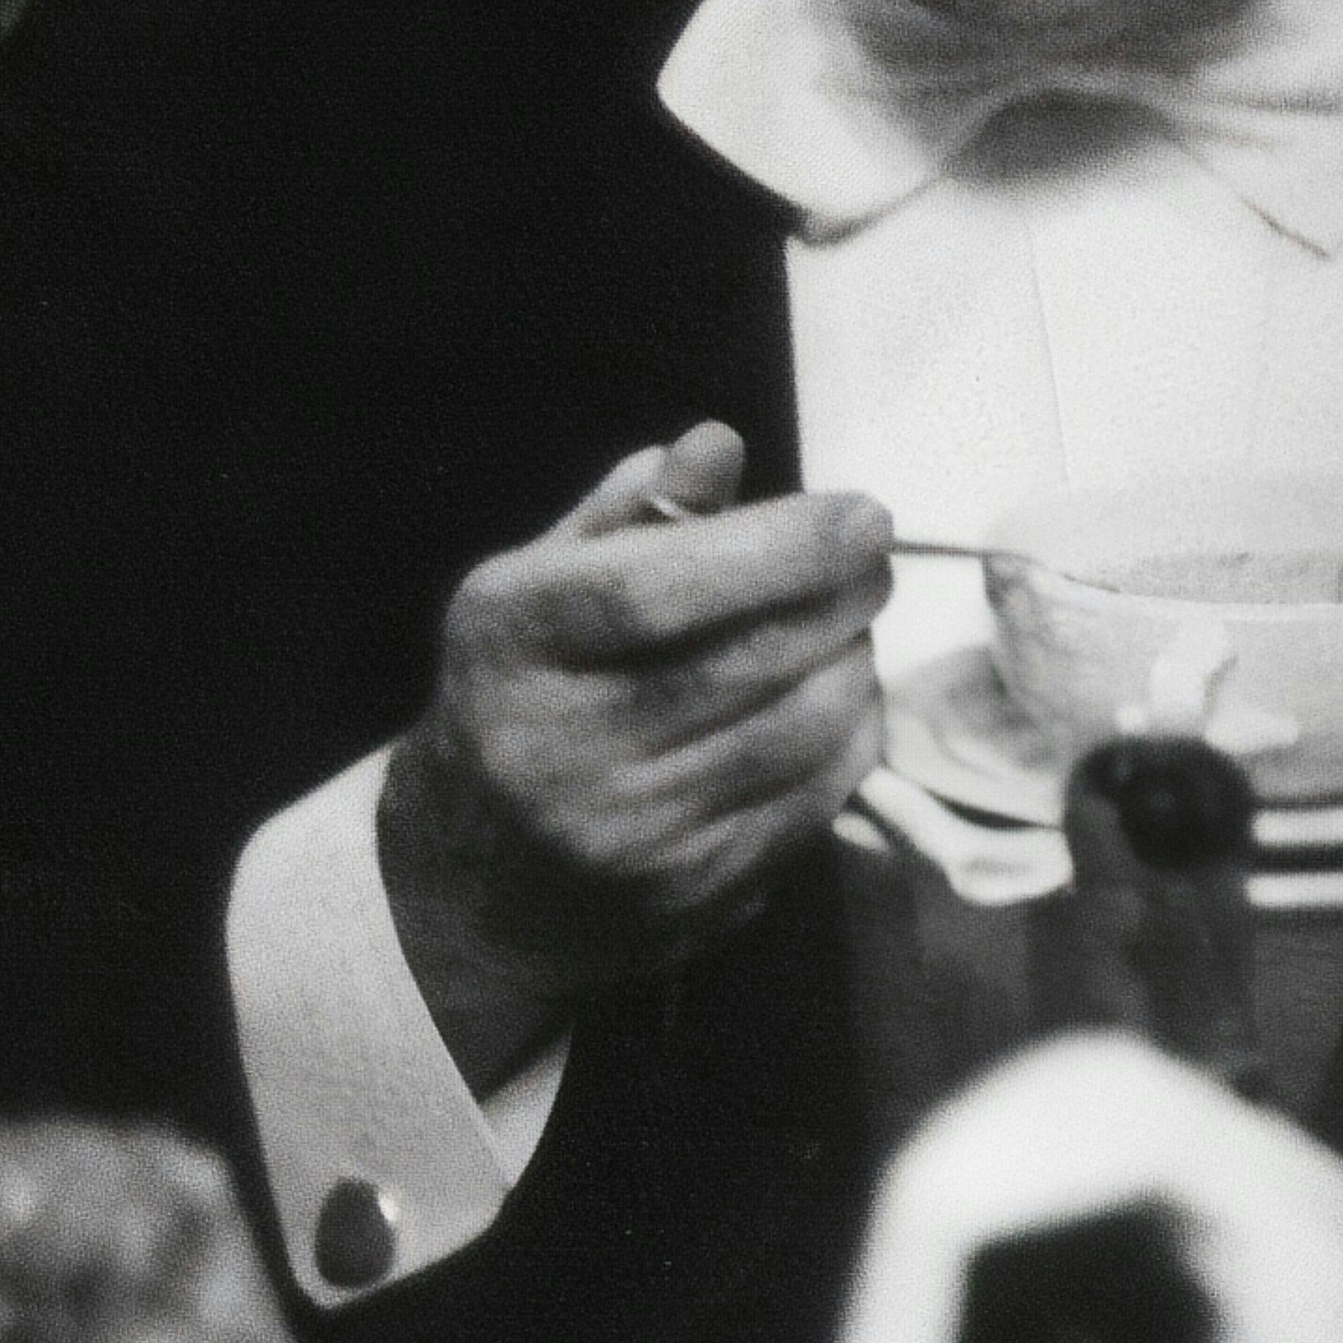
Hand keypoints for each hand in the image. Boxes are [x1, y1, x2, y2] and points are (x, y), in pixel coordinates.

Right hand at [375, 425, 890, 1089]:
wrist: (471, 875)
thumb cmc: (525, 692)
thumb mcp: (541, 587)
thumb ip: (630, 514)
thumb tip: (718, 446)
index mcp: (514, 645)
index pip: (658, 591)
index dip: (781, 547)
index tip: (862, 515)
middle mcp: (559, 749)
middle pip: (749, 662)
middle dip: (842, 599)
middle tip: (871, 564)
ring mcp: (627, 837)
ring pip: (800, 733)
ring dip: (854, 667)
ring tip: (845, 632)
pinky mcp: (689, 895)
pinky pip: (815, 802)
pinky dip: (850, 739)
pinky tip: (836, 705)